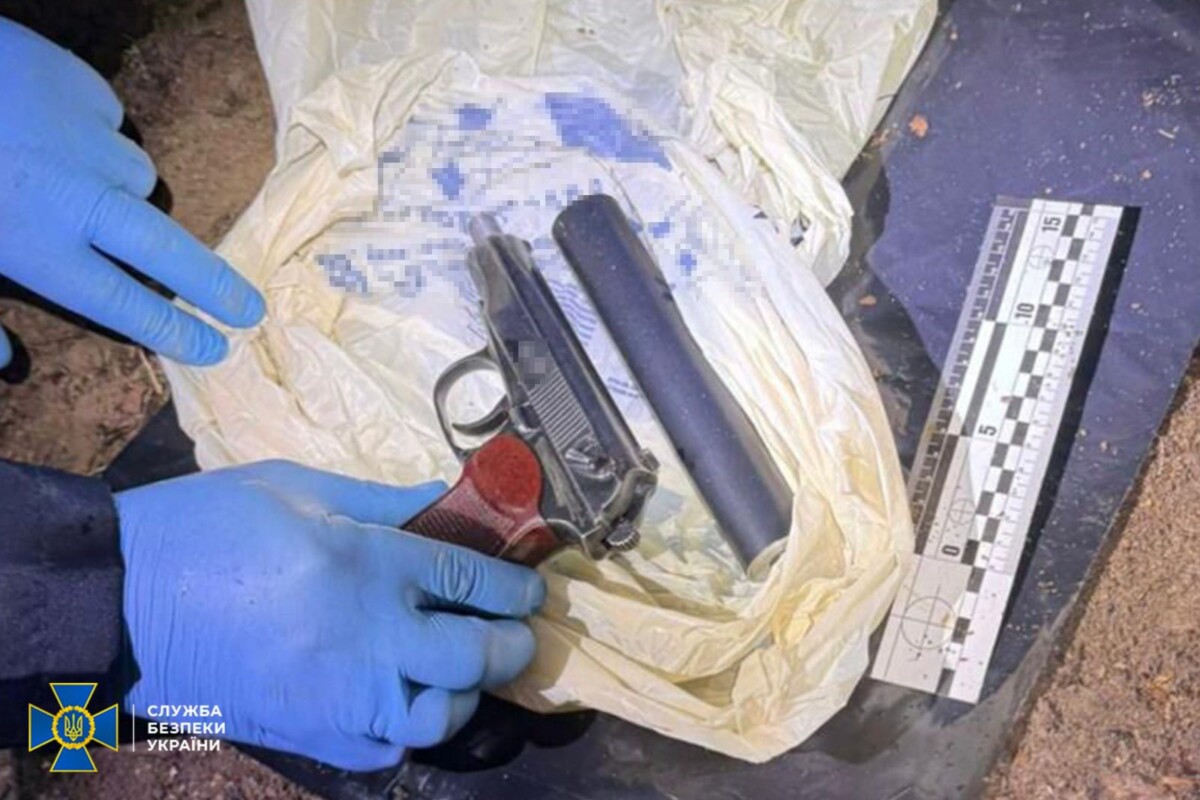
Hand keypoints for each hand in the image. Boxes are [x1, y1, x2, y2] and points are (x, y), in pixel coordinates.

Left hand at [0, 20, 263, 367]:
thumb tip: (5, 361)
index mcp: (37, 246)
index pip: (123, 303)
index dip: (174, 331)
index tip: (216, 348)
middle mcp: (79, 199)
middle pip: (167, 251)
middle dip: (215, 284)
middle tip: (250, 308)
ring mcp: (90, 141)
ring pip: (137, 179)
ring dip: (123, 189)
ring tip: (77, 179)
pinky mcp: (86, 91)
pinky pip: (110, 123)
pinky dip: (93, 133)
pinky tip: (55, 128)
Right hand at [116, 461, 544, 769]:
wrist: (121, 601)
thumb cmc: (204, 528)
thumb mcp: (295, 487)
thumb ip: (381, 499)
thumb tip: (444, 498)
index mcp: (363, 564)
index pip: (471, 581)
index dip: (515, 586)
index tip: (531, 589)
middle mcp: (365, 637)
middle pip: (475, 654)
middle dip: (512, 645)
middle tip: (517, 633)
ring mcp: (339, 697)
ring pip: (440, 716)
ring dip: (465, 694)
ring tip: (461, 671)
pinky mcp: (309, 736)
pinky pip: (385, 752)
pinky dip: (407, 731)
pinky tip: (403, 701)